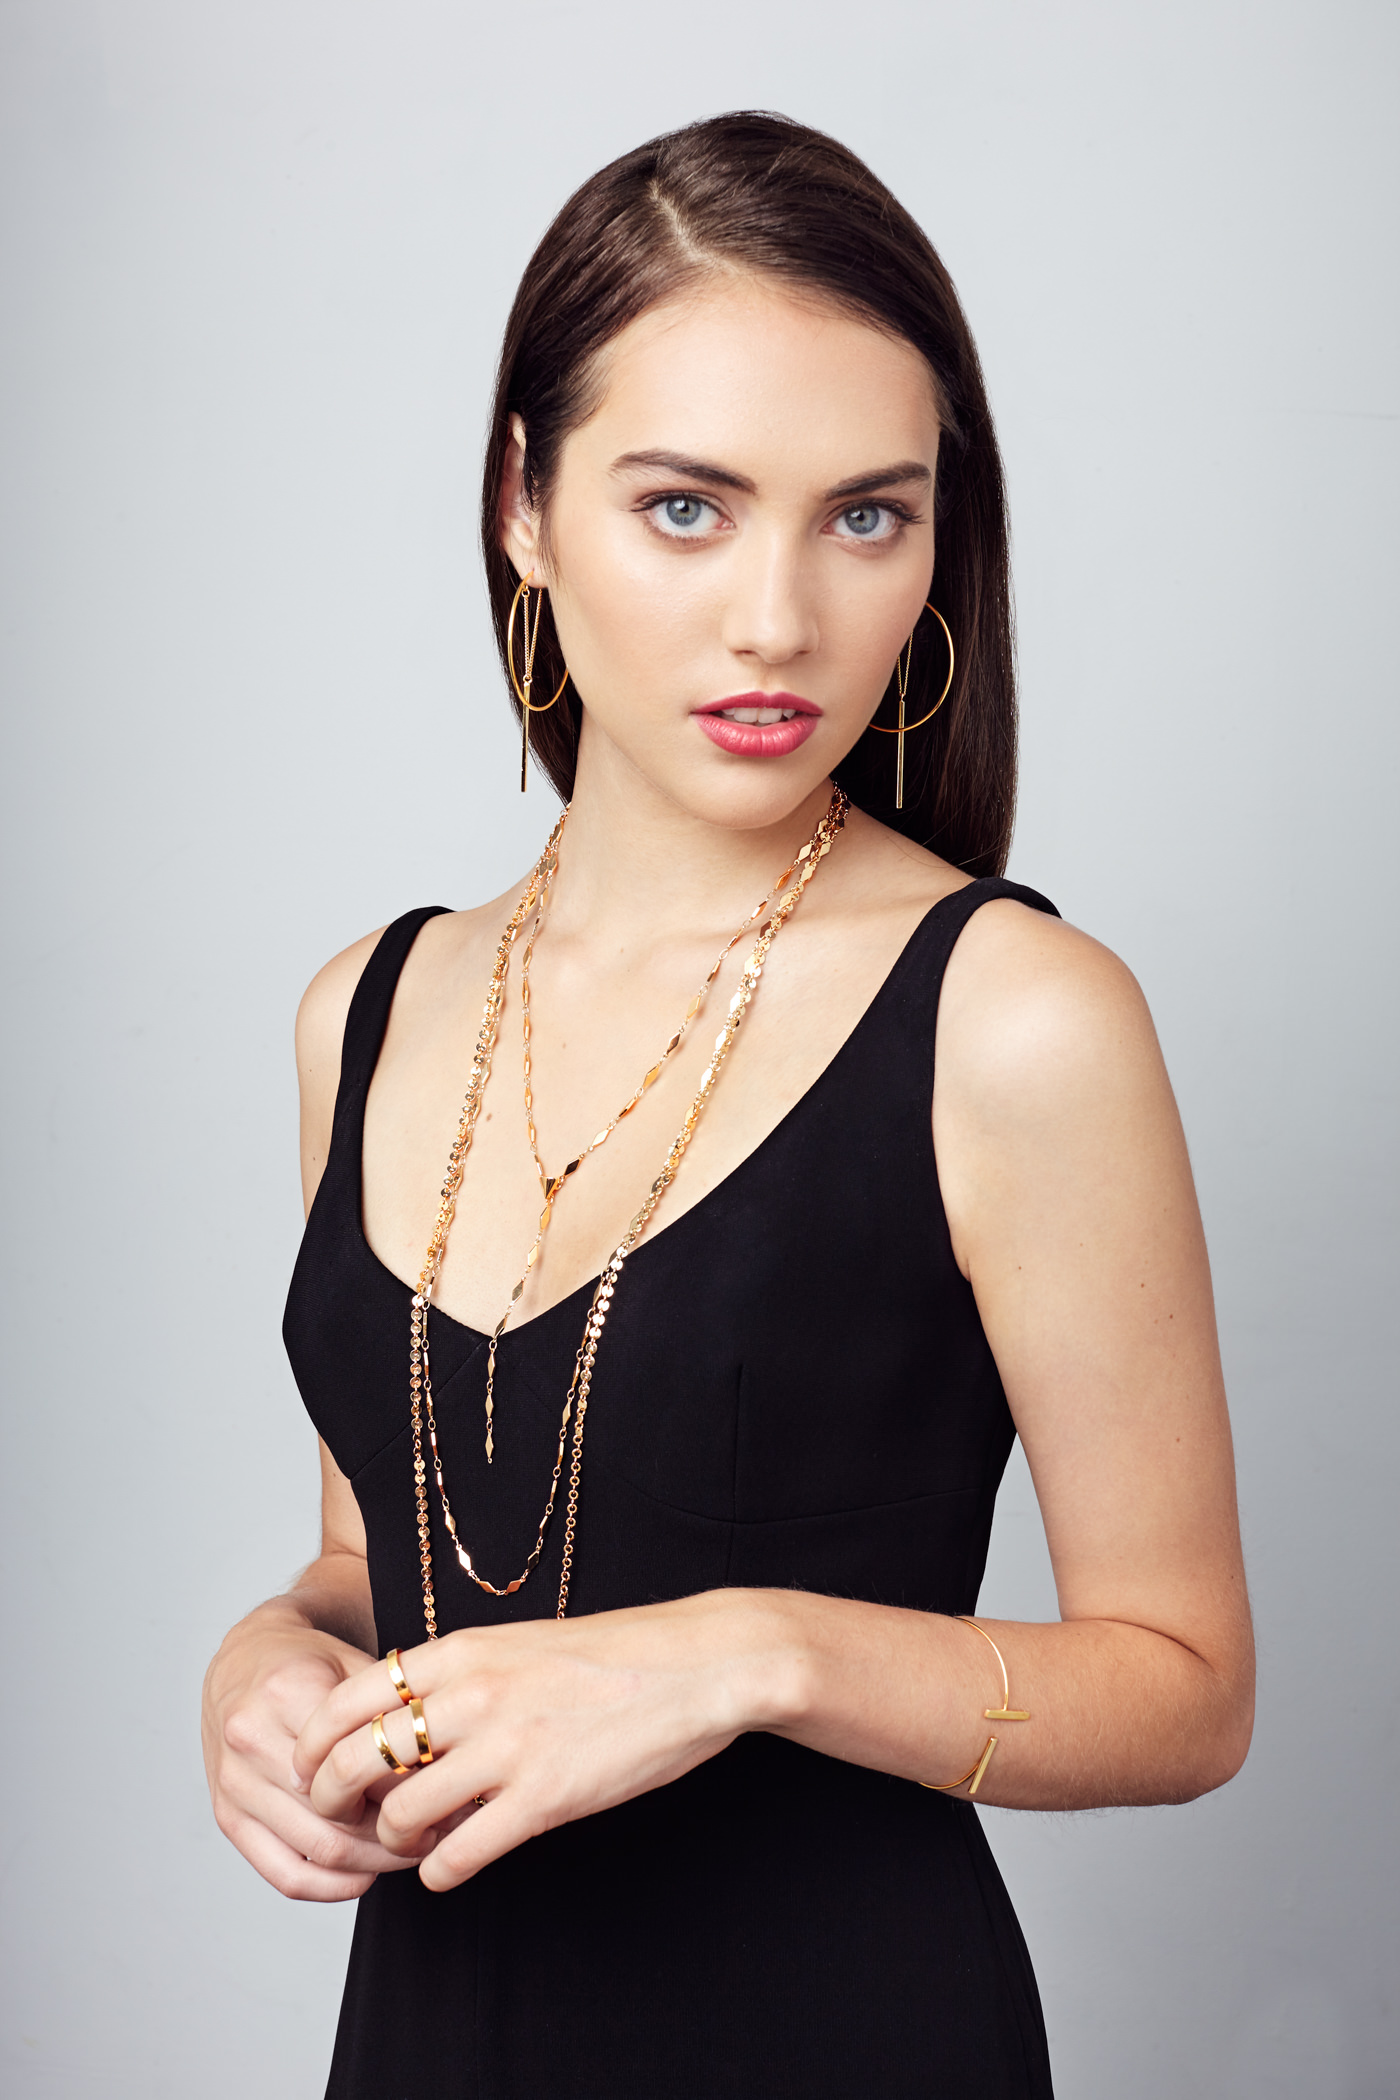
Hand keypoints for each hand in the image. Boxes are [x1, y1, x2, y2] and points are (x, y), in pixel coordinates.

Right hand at [203, 1608, 437, 1901]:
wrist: (243, 1658)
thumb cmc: (306, 1661)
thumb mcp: (354, 1665)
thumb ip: (388, 1712)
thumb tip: (444, 1769)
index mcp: (288, 1691)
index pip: (362, 1761)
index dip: (411, 1786)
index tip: (449, 1797)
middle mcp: (252, 1739)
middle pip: (340, 1814)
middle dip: (397, 1834)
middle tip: (437, 1834)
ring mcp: (234, 1782)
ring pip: (316, 1850)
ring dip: (372, 1862)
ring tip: (409, 1851)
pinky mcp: (226, 1814)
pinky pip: (282, 1872)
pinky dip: (328, 1887)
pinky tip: (363, 1875)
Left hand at [293, 1592, 799, 1892]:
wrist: (698, 1664)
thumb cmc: (614, 1655)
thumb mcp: (519, 1642)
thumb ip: (459, 1673)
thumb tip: (404, 1711)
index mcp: (462, 1649)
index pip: (348, 1697)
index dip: (314, 1741)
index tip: (312, 1766)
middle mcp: (472, 1695)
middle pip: (355, 1758)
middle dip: (331, 1797)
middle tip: (339, 1817)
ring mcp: (506, 1748)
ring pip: (400, 1812)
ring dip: (392, 1838)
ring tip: (408, 1841)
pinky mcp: (544, 1799)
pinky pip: (458, 1854)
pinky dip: (439, 1871)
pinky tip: (448, 1867)